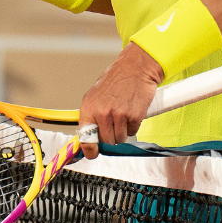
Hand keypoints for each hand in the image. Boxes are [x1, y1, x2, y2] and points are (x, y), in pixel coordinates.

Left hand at [78, 44, 162, 158]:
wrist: (135, 68)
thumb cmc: (116, 81)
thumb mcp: (95, 96)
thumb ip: (91, 116)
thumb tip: (88, 137)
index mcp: (89, 107)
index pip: (86, 138)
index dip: (89, 150)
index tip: (92, 154)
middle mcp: (102, 112)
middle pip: (106, 142)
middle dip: (110, 137)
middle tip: (114, 125)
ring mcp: (119, 115)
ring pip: (120, 139)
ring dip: (123, 131)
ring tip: (123, 115)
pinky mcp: (134, 116)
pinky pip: (133, 132)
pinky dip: (133, 125)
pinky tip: (132, 112)